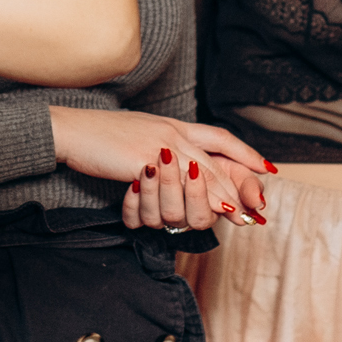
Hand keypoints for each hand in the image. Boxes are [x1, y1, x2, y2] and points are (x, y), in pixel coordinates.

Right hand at [49, 106, 271, 228]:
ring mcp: (160, 146)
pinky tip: (200, 213)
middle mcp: (173, 133)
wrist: (75, 131)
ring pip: (200, 177)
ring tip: (236, 215)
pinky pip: (174, 187)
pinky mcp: (144, 161)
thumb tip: (183, 164)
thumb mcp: (143, 135)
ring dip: (219, 199)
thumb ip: (166, 146)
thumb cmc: (104, 137)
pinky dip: (191, 201)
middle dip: (238, 188)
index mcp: (175, 125)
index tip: (266, 168)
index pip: (220, 137)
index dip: (245, 152)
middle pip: (215, 162)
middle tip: (256, 209)